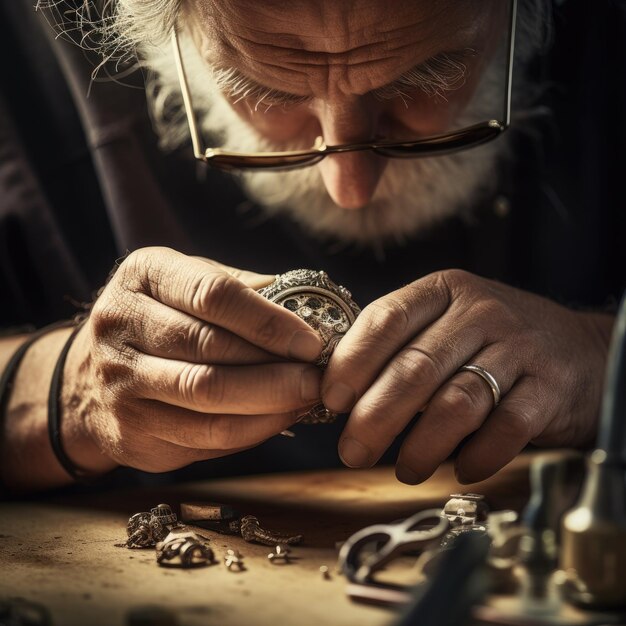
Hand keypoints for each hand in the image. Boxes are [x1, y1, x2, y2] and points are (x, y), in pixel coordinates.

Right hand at [63, 247, 322, 473]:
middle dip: (276, 369)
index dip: (268, 321)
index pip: (211, 295)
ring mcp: (120, 384)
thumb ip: (240, 288)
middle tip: (320, 376)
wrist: (89, 375)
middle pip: (210, 352)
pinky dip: (253, 430)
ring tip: (308, 397)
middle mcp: (121, 327)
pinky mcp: (130, 433)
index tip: (311, 341)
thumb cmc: (160, 318)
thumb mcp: (187, 282)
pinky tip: (282, 418)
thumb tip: (309, 303)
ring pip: (208, 400)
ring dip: (270, 403)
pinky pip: (204, 438)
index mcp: (143, 276)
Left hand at [322, 270, 612, 483]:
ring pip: (457, 401)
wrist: (577, 349)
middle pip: (416, 367)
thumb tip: (338, 395)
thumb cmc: (492, 341)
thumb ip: (398, 348)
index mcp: (444, 292)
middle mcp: (480, 312)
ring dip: (422, 445)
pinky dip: (478, 455)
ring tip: (404, 470)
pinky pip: (506, 427)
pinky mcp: (549, 387)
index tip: (331, 399)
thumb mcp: (446, 323)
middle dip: (376, 416)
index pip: (386, 319)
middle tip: (352, 451)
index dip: (353, 361)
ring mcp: (518, 348)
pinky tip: (460, 470)